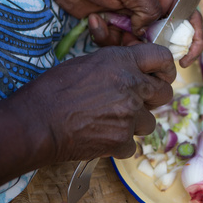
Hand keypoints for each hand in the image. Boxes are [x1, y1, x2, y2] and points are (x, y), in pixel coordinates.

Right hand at [11, 43, 175, 160]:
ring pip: (149, 123)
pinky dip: (119, 145)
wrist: (36, 122)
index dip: (166, 68)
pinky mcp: (121, 141)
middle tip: (136, 103)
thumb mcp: (88, 63)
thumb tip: (134, 73)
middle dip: (154, 99)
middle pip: (164, 93)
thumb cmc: (53, 89)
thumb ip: (117, 66)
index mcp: (122, 62)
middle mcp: (132, 86)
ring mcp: (129, 115)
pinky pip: (132, 145)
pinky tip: (100, 138)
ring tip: (109, 122)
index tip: (164, 76)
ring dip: (134, 124)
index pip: (162, 57)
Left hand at [87, 9, 202, 67]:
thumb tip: (147, 31)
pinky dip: (104, 36)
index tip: (186, 60)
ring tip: (105, 24)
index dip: (193, 39)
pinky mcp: (112, 27)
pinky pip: (116, 44)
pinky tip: (93, 20)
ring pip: (137, 45)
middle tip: (131, 41)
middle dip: (148, 46)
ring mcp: (130, 19)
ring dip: (121, 42)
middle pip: (162, 38)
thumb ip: (149, 9)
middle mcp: (148, 7)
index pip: (188, 16)